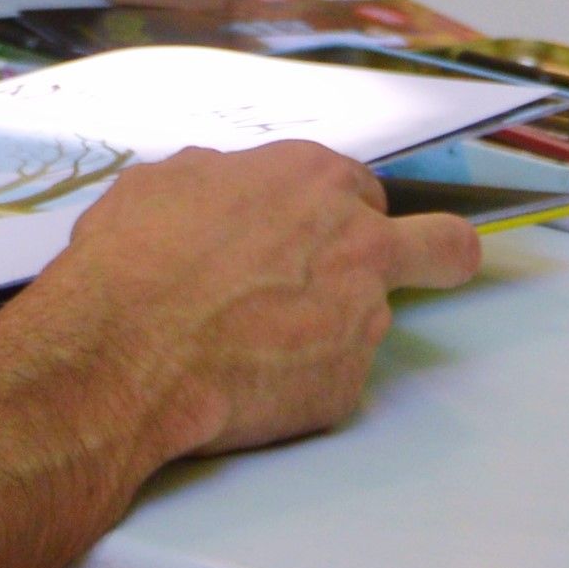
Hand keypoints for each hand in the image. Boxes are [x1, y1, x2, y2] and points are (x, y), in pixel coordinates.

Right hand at [25, 140, 481, 461]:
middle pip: (444, 246)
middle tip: (407, 279)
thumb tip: (222, 194)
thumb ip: (217, 182)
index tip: (320, 235)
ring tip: (247, 348)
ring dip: (325, 332)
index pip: (362, 191)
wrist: (124, 351)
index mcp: (313, 181)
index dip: (338, 215)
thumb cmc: (133, 261)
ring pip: (368, 322)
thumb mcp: (161, 185)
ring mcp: (361, 318)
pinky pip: (328, 380)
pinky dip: (293, 384)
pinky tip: (242, 383)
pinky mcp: (346, 386)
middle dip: (439, 258)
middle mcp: (356, 243)